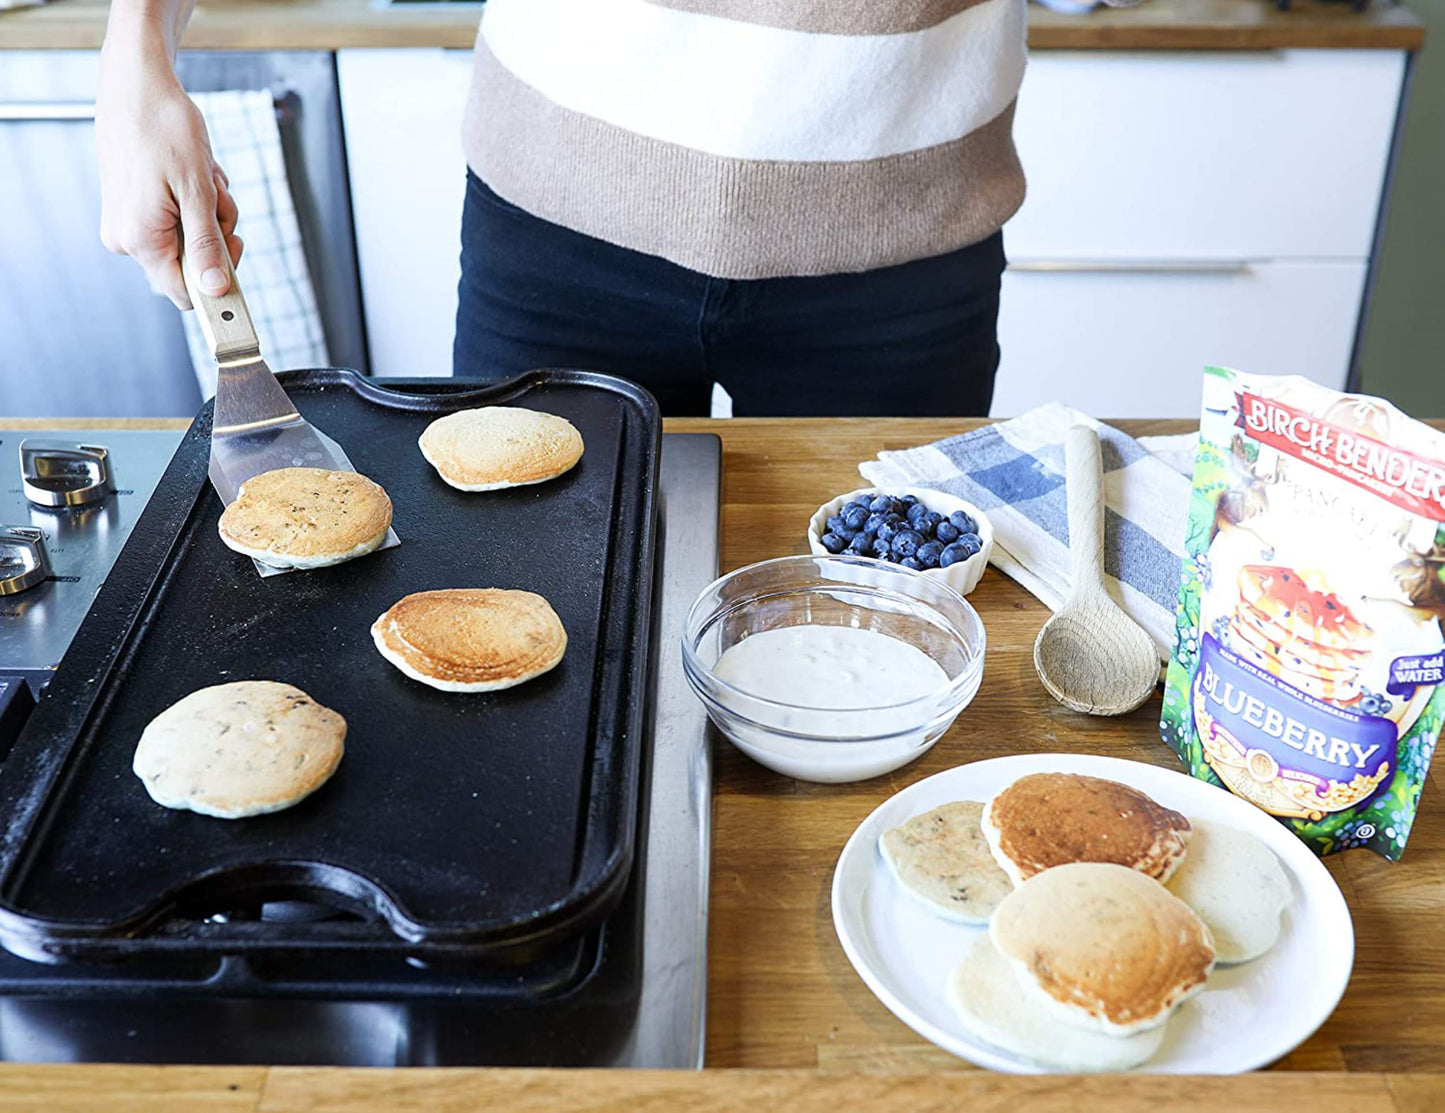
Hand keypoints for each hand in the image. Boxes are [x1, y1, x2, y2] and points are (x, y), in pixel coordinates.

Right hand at [96, 36, 242, 308]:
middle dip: (216, 233)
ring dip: (210, 213)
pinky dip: (195, 201)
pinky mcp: (132, 208)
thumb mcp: (196, 191)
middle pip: (193, 264)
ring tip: (204, 177)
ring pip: (190, 240)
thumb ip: (206, 246)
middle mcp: (126, 238)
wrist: (137, 86)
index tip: (238, 257)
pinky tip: (193, 173)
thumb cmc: (165, 129)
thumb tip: (216, 291)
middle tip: (218, 198)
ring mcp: (127, 223)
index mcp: (139, 240)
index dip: (218, 283)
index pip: (186, 293)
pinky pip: (178, 221)